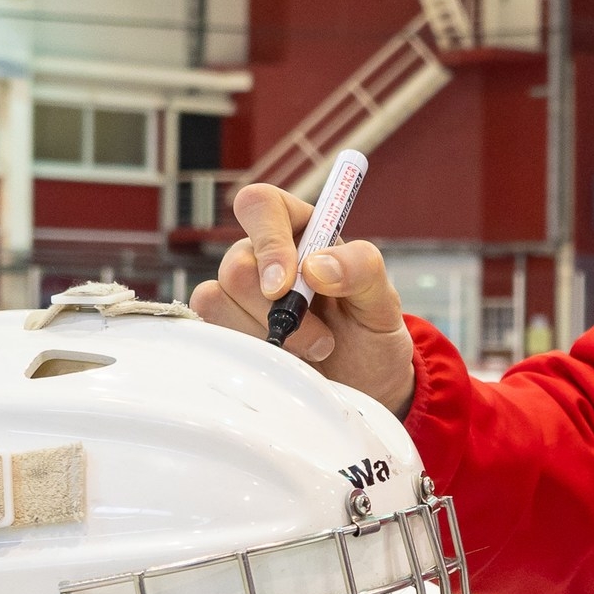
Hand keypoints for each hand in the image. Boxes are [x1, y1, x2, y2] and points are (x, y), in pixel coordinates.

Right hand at [189, 182, 417, 415]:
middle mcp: (261, 258)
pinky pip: (211, 331)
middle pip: (236, 265)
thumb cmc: (369, 335)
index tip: (287, 284)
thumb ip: (361, 269)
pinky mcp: (226, 331)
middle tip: (322, 338)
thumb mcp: (383, 301)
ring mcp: (237, 297)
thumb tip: (314, 265)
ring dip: (267, 334)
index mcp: (299, 231)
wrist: (363, 387)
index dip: (267, 241)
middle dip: (278, 310)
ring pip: (216, 299)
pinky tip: (281, 361)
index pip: (261, 206)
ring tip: (309, 351)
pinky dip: (248, 352)